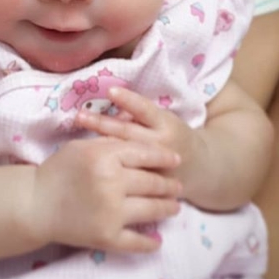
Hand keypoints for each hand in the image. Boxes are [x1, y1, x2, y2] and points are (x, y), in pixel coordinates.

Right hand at [28, 136, 180, 253]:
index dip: (164, 157)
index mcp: (106, 157)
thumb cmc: (56, 170)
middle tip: (179, 185)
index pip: (145, 154)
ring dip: (167, 208)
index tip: (176, 159)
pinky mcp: (107, 237)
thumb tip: (137, 139)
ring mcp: (112, 212)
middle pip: (153, 182)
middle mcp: (113, 183)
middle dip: (170, 184)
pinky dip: (150, 242)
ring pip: (152, 209)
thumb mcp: (81, 146)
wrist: (34, 204)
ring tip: (175, 207)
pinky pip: (137, 241)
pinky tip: (157, 240)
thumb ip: (109, 142)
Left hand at [75, 87, 202, 193]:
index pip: (145, 110)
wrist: (202, 169)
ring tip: (76, 142)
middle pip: (128, 133)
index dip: (128, 100)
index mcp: (167, 126)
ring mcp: (154, 169)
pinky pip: (124, 175)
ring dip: (99, 147)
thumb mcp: (165, 120)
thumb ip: (142, 116)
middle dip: (102, 124)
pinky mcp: (149, 188)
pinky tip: (87, 163)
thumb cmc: (175, 137)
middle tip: (79, 116)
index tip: (110, 91)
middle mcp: (161, 147)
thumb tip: (112, 106)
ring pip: (123, 155)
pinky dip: (106, 167)